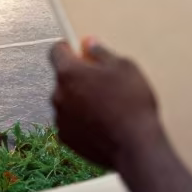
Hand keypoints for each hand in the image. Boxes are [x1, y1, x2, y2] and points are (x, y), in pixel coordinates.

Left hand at [50, 38, 164, 170]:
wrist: (135, 147)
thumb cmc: (131, 103)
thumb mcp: (124, 67)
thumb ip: (101, 52)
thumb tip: (89, 44)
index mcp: (69, 73)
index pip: (56, 51)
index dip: (68, 48)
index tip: (79, 51)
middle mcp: (58, 95)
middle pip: (63, 78)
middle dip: (78, 77)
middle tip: (102, 81)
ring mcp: (61, 119)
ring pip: (66, 100)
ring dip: (79, 99)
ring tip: (106, 106)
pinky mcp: (67, 140)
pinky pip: (70, 121)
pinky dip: (81, 120)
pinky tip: (102, 123)